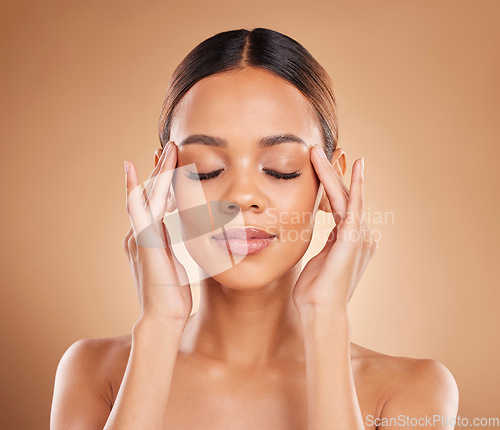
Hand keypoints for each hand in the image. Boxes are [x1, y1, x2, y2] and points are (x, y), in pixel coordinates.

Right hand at [122, 141, 191, 327]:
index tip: (172, 160)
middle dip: (161, 169)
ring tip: (166, 149)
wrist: (164, 319)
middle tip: (171, 145)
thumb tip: (179, 232)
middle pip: (151, 194)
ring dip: (156, 172)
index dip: (163, 180)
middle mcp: (140, 233)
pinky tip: (134, 173)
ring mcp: (139, 238)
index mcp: (149, 236)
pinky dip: (136, 191)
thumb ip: (172, 244)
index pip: (156, 200)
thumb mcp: (175, 262)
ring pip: (147, 198)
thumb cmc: (172, 294)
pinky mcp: (143, 244)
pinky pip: (139, 213)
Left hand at [292, 145, 377, 316]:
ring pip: (344, 196)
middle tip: (317, 150)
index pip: (339, 204)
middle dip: (330, 172)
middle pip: (343, 196)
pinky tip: (356, 165)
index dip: (330, 184)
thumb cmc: (314, 292)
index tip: (321, 166)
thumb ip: (324, 244)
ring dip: (331, 172)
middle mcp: (359, 234)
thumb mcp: (317, 261)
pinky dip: (356, 185)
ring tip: (318, 151)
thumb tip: (319, 234)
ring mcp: (360, 235)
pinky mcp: (355, 237)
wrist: (320, 311)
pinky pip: (354, 205)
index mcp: (349, 239)